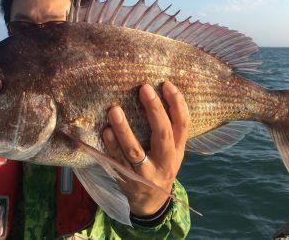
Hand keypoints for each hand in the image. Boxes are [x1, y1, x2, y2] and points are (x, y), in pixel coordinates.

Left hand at [103, 81, 188, 215]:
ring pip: (135, 150)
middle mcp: (166, 161)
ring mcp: (146, 173)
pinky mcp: (128, 180)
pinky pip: (117, 161)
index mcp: (178, 150)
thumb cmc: (159, 166)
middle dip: (155, 110)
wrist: (150, 203)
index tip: (166, 84)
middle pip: (163, 134)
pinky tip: (105, 131)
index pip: (183, 124)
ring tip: (114, 109)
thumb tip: (156, 94)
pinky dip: (111, 146)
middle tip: (145, 88)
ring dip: (124, 129)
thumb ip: (168, 129)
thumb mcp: (171, 151)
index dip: (177, 103)